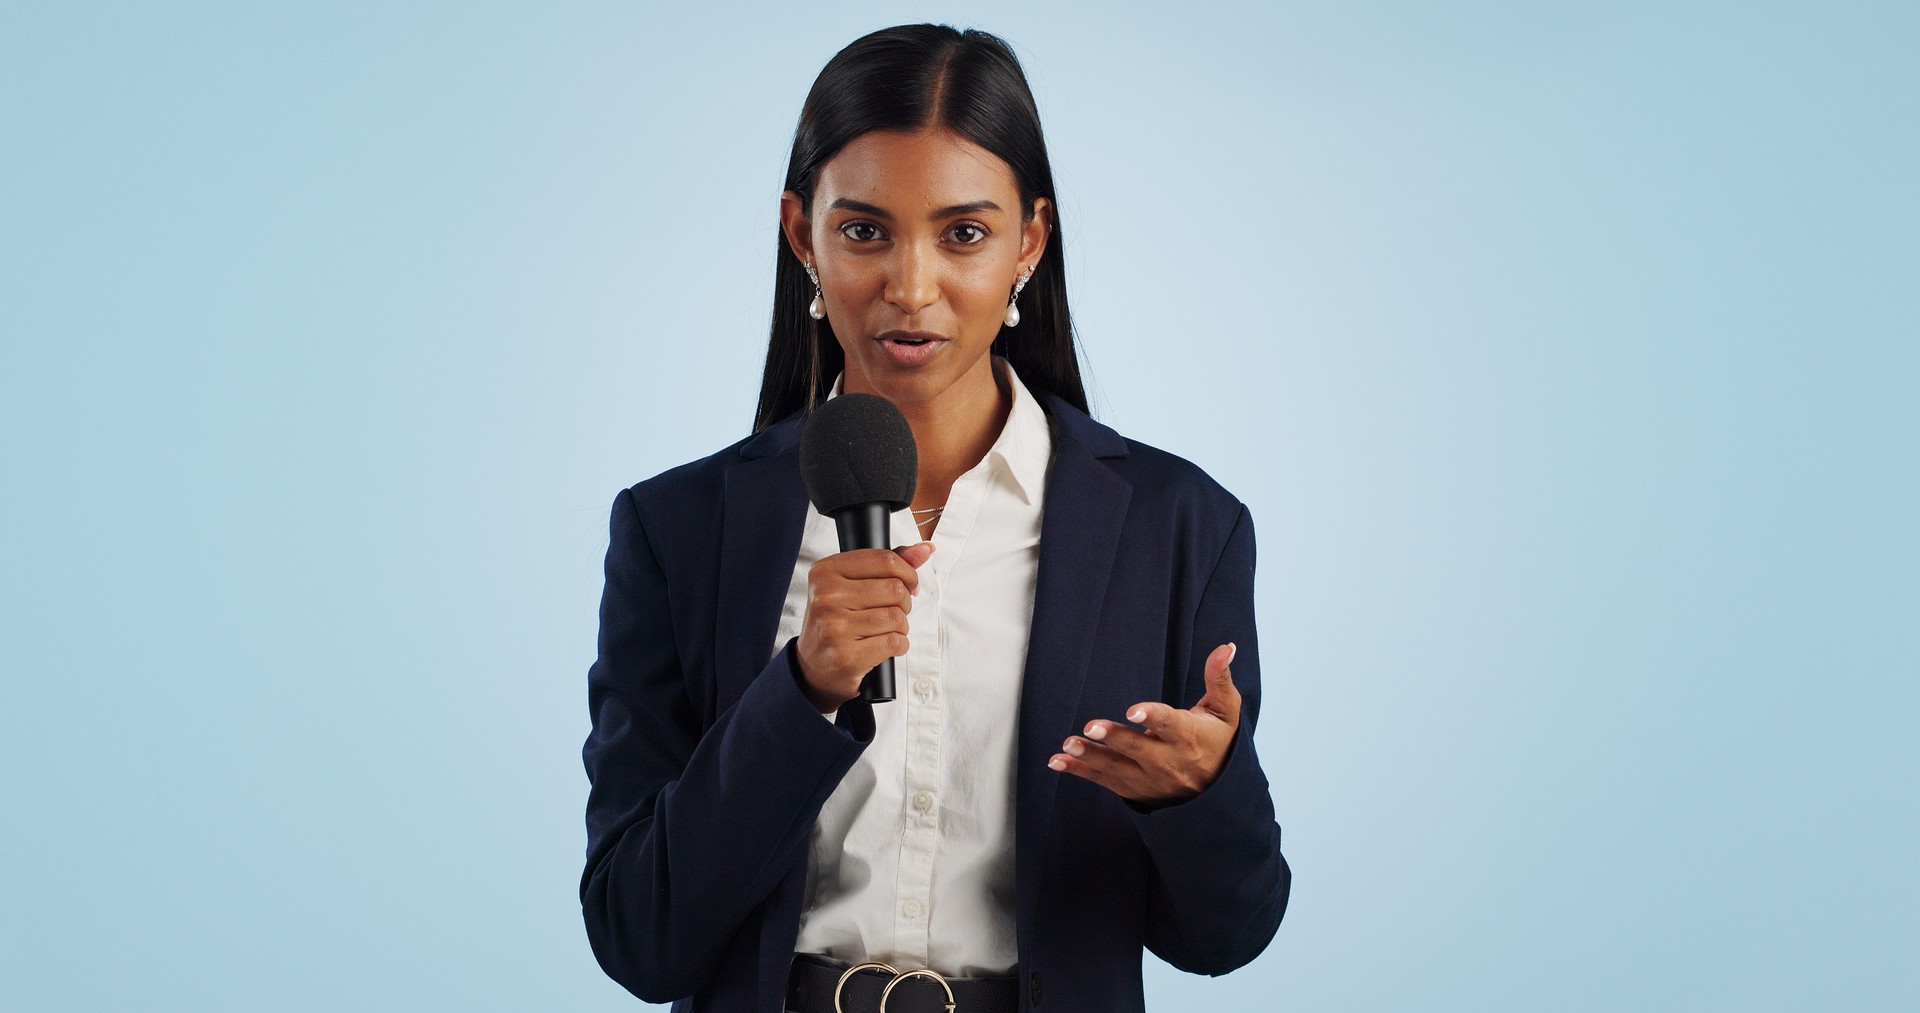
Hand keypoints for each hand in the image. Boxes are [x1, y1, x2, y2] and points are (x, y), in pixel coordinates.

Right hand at [795, 542, 933, 712]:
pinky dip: (900, 645)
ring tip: (887, 630)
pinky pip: (894, 642)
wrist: (814, 667)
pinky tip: (886, 646)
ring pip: (897, 617)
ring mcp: (833, 628)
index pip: (885, 559)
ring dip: (902, 626)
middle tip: (893, 611)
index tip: (909, 585)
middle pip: (895, 589)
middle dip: (904, 602)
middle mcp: (825, 597)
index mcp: (825, 572)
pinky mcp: (846, 656)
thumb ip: (889, 564)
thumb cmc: (838, 621)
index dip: (908, 573)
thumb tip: (926, 548)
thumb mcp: (853, 586)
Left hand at [1049, 643, 1241, 807]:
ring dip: (1091, 757)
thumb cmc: (1219, 743)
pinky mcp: (1134, 790)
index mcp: (1189, 736)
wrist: (1217, 796)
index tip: (1134, 711)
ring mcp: (1150, 779)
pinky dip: (1080, 772)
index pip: (1170, 725)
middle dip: (1115, 738)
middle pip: (1138, 749)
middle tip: (1092, 726)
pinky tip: (1057, 762)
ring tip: (1068, 745)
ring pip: (1117, 768)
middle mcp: (1168, 761)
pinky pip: (1104, 781)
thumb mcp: (1226, 711)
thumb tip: (1225, 647)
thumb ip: (1219, 678)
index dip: (1152, 717)